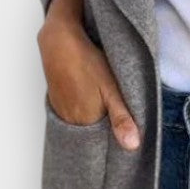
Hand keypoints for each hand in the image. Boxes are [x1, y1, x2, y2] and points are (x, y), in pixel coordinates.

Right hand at [37, 13, 140, 150]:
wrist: (59, 42)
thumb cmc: (87, 63)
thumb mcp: (112, 89)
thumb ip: (121, 118)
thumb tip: (132, 146)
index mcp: (85, 122)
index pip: (104, 140)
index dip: (115, 136)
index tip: (126, 130)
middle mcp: (70, 121)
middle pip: (93, 132)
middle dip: (106, 127)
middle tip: (115, 109)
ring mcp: (61, 111)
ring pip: (83, 122)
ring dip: (94, 117)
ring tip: (102, 101)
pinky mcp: (57, 100)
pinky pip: (72, 113)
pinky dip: (83, 109)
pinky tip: (89, 95)